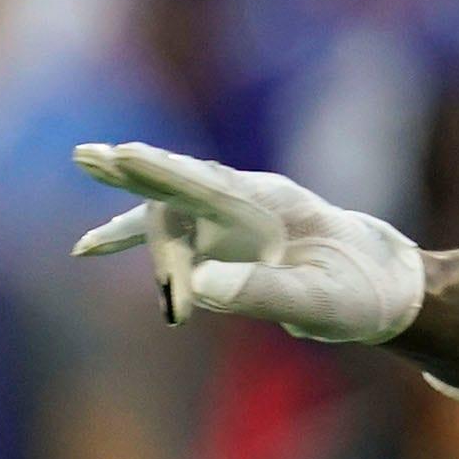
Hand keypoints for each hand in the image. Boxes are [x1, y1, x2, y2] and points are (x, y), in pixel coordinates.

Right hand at [72, 141, 425, 342]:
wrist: (376, 285)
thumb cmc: (359, 291)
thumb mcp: (325, 303)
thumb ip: (269, 292)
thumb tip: (203, 287)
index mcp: (272, 202)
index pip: (207, 181)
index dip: (162, 169)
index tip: (121, 155)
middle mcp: (240, 199)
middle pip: (175, 193)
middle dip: (138, 191)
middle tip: (100, 209)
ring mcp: (222, 216)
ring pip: (164, 221)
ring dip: (153, 257)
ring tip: (117, 270)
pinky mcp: (213, 240)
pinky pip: (159, 235)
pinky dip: (124, 240)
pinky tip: (82, 251)